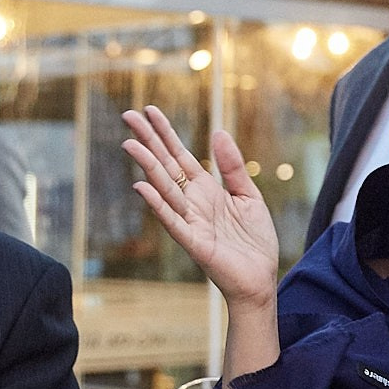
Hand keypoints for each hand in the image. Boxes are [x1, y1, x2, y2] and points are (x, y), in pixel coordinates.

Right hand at [123, 105, 278, 308]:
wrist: (261, 278)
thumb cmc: (254, 241)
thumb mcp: (248, 196)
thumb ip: (233, 167)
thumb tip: (218, 132)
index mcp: (205, 190)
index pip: (179, 155)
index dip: (165, 133)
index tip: (150, 110)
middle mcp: (192, 202)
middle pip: (166, 166)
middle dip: (148, 141)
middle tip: (128, 115)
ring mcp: (190, 221)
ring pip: (164, 188)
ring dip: (147, 166)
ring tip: (130, 144)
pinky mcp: (194, 242)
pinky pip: (172, 221)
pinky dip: (157, 204)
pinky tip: (142, 186)